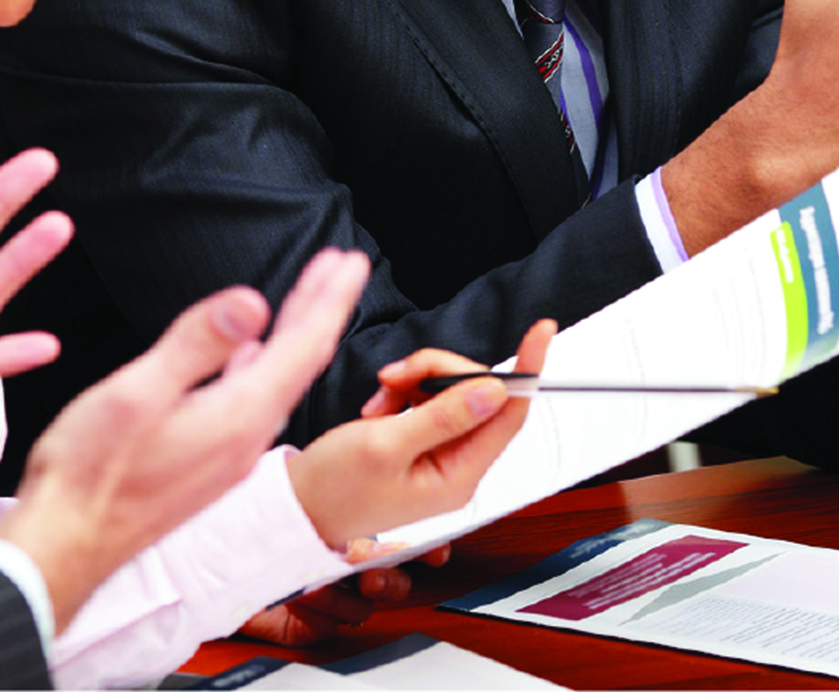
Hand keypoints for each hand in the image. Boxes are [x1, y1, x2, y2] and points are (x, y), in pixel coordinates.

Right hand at [0, 249, 369, 633]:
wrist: (63, 549)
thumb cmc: (89, 473)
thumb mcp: (138, 393)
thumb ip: (197, 345)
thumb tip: (253, 301)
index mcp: (239, 415)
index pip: (304, 345)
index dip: (330, 297)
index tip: (350, 260)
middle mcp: (247, 437)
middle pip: (300, 359)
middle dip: (322, 307)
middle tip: (343, 265)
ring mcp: (229, 454)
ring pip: (279, 379)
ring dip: (295, 333)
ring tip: (307, 297)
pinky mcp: (208, 465)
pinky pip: (253, 401)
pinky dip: (262, 364)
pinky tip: (251, 356)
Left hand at [235, 540, 451, 645]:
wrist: (221, 558)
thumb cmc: (265, 529)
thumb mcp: (312, 515)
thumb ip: (351, 525)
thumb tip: (374, 535)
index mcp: (356, 540)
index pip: (404, 549)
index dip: (424, 552)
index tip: (436, 553)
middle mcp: (347, 572)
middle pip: (391, 588)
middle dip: (388, 583)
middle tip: (371, 576)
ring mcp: (328, 602)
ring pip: (358, 610)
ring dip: (337, 595)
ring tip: (313, 580)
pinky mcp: (305, 627)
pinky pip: (324, 630)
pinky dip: (311, 615)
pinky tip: (297, 598)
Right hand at [286, 318, 556, 549]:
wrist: (297, 507)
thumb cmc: (333, 489)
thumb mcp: (384, 446)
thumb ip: (443, 416)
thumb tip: (495, 389)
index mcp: (458, 477)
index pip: (510, 414)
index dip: (528, 370)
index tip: (541, 331)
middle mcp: (457, 467)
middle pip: (477, 393)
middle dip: (438, 372)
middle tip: (396, 376)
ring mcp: (441, 454)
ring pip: (452, 390)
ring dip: (415, 381)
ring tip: (380, 401)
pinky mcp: (422, 442)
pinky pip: (429, 398)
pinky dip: (404, 391)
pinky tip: (379, 408)